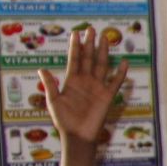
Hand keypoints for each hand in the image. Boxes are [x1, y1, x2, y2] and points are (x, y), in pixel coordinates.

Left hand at [38, 27, 127, 151]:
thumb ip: (50, 85)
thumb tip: (42, 69)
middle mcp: (85, 81)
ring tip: (105, 39)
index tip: (75, 33)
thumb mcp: (53, 101)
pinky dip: (120, 73)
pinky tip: (124, 63)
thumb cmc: (63, 120)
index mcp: (71, 80)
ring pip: (101, 66)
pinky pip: (115, 82)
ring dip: (103, 52)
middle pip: (88, 58)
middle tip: (91, 29)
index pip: (74, 59)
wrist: (77, 135)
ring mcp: (97, 87)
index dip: (75, 47)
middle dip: (89, 44)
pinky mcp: (107, 96)